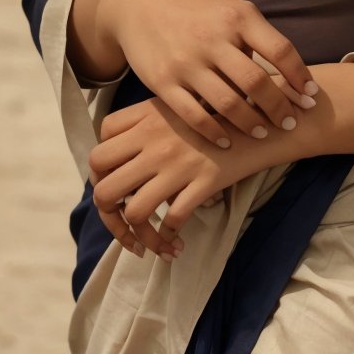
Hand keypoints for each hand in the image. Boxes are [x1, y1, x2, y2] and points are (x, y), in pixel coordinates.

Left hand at [88, 93, 241, 257]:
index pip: (98, 155)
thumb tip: (121, 162)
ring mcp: (176, 165)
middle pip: (105, 190)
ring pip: (136, 213)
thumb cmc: (212, 114)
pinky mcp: (201, 182)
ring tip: (147, 246)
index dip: (100, 179)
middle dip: (109, 217)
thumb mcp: (172, 107)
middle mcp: (153, 143)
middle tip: (123, 225)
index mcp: (142, 121)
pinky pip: (173, 220)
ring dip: (137, 237)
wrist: (254, 119)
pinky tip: (175, 242)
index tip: (115, 190)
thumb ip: (142, 126)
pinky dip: (168, 237)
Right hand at [93, 0, 318, 148]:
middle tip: (290, 123)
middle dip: (279, 108)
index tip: (311, 96)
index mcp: (238, 17)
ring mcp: (187, 61)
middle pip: (257, 83)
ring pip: (229, 103)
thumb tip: (286, 77)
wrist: (138, 2)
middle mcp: (213, 38)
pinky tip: (227, 141)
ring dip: (251, 123)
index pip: (281, 50)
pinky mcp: (163, 81)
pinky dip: (215, 132)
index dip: (300, 77)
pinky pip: (195, 115)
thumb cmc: (195, 10)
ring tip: (262, 133)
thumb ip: (255, 38)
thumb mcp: (229, 10)